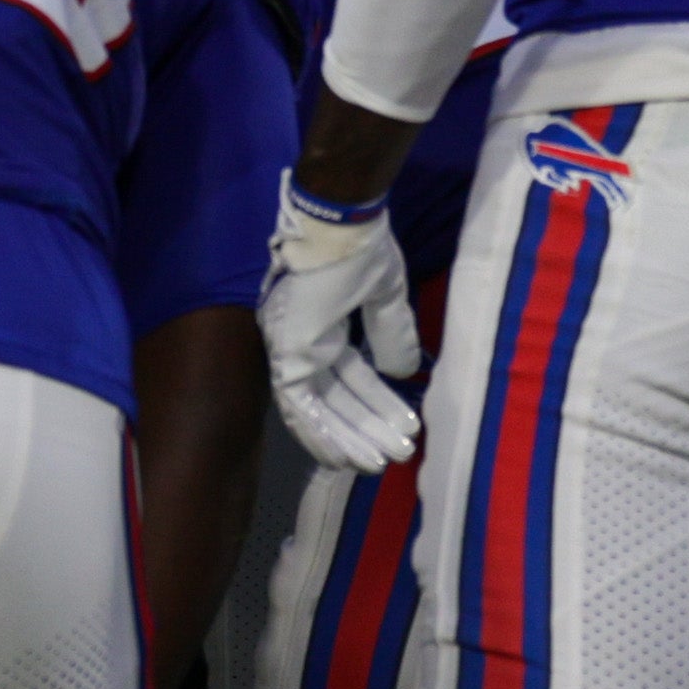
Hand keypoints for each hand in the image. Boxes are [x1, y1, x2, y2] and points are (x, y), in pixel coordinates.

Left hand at [260, 182, 421, 473]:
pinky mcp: (285, 355)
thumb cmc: (359, 249)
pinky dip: (319, 434)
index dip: (374, 403)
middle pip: (335, 397)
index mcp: (322, 325)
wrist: (338, 224)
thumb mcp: (384, 295)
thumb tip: (403, 373)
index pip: (349, 376)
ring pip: (317, 409)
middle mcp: (302, 341)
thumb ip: (391, 334)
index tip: (403, 426)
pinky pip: (297, 407)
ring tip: (379, 463)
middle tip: (398, 454)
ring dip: (347, 438)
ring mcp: (290, 349)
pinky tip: (343, 457)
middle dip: (367, 428)